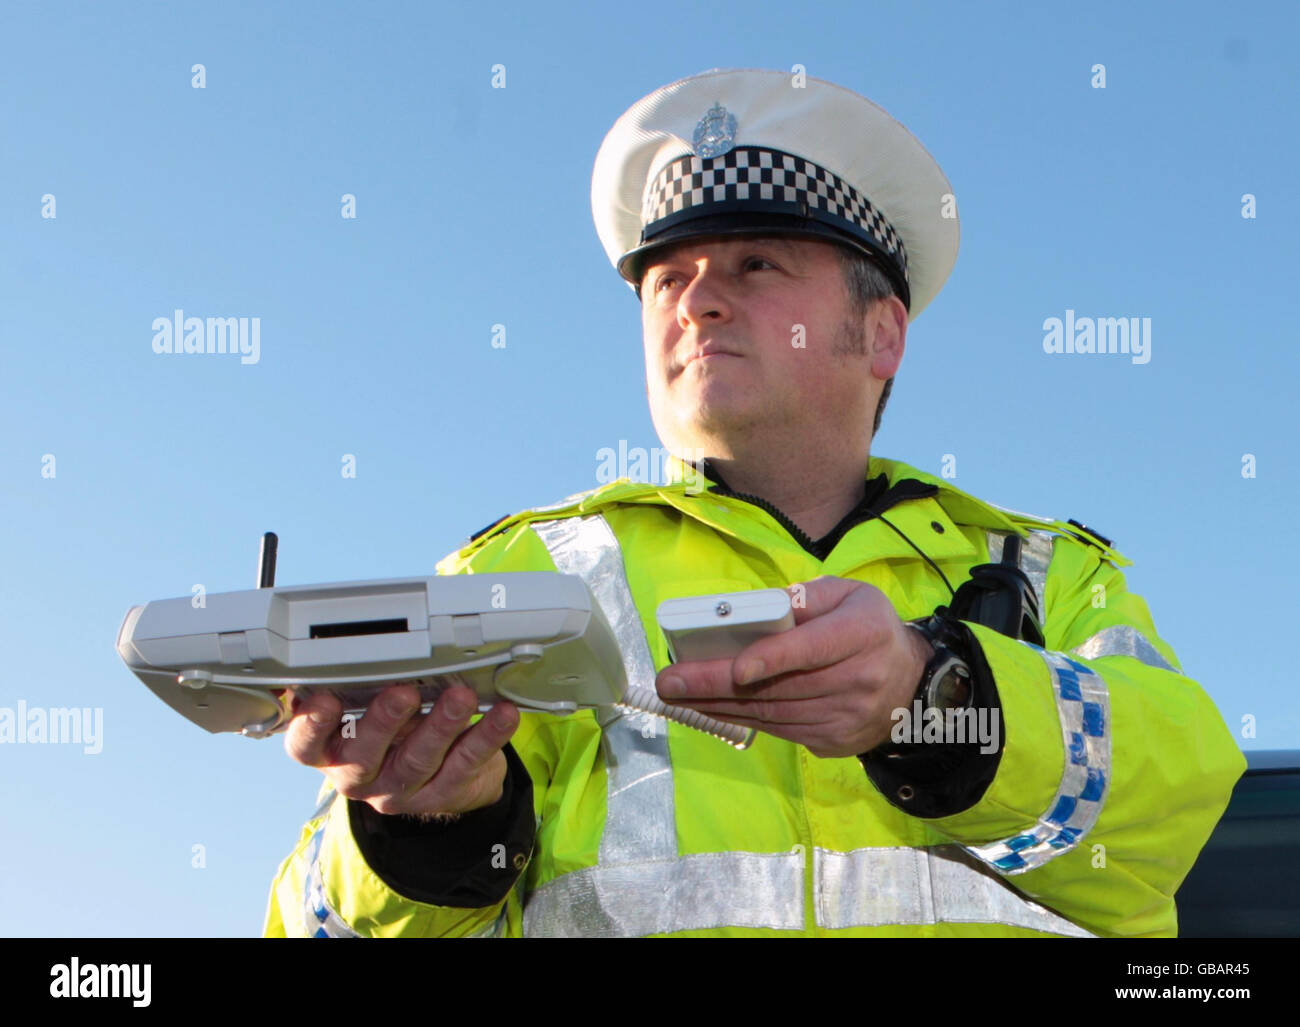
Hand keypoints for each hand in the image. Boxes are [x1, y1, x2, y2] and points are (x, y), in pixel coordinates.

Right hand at [284, 683, 519, 818]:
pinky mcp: (442, 794)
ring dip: (441, 725)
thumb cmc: (397, 730)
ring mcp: (400, 791)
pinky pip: (465, 764)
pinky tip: (502, 715)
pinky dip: (486, 736)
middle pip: (363, 757)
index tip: (324, 700)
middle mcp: (359, 775)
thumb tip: (382, 650)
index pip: (306, 745)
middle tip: (403, 693)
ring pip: (419, 760)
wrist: (442, 777)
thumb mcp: (370, 710)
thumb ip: (367, 687)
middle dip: (384, 722)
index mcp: (331, 750)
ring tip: (460, 697)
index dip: (311, 726)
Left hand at [655, 576, 931, 757]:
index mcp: (862, 634)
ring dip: (718, 706)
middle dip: (717, 684)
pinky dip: (742, 720)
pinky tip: (709, 709)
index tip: (736, 667)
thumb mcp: (850, 595)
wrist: (913, 686)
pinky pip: (780, 731)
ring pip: (772, 714)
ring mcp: (845, 719)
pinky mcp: (833, 743)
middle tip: (671, 681)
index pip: (813, 649)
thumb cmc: (870, 629)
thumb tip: (758, 610)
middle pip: (779, 687)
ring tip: (677, 695)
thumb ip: (807, 598)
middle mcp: (857, 680)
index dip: (773, 659)